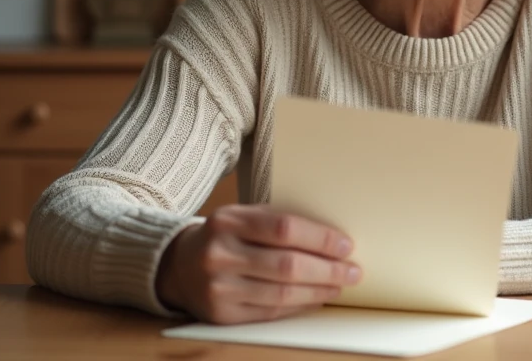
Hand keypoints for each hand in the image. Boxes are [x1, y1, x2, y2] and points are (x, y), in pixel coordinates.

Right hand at [155, 205, 361, 324]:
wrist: (178, 266)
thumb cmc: (224, 236)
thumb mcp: (243, 217)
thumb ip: (278, 221)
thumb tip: (331, 237)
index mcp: (228, 221)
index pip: (284, 229)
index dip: (320, 239)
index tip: (346, 245)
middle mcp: (220, 254)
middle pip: (287, 265)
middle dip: (327, 270)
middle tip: (352, 271)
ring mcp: (219, 287)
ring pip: (282, 293)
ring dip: (319, 291)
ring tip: (339, 285)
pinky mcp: (222, 314)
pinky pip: (270, 312)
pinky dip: (299, 305)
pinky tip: (316, 298)